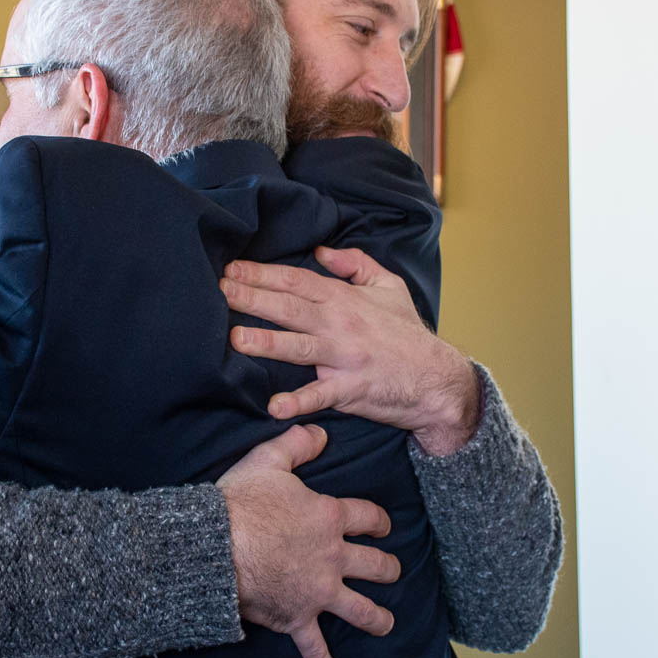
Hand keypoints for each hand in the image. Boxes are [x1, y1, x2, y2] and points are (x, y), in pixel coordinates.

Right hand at [217, 424, 399, 657]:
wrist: (213, 547)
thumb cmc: (240, 502)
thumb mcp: (268, 460)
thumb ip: (298, 443)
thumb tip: (319, 432)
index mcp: (329, 518)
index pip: (369, 518)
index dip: (380, 520)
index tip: (383, 525)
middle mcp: (333, 558)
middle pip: (376, 566)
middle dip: (388, 569)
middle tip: (392, 571)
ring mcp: (318, 592)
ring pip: (360, 610)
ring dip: (377, 618)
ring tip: (386, 623)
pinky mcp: (296, 618)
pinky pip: (315, 648)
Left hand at [220, 247, 479, 455]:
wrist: (437, 378)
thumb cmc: (408, 334)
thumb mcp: (389, 287)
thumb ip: (355, 264)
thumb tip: (320, 251)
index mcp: (345, 299)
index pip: (297, 280)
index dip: (263, 273)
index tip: (232, 269)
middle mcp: (341, 324)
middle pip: (290, 307)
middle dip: (253, 298)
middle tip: (220, 291)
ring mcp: (345, 358)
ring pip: (300, 347)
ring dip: (268, 343)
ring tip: (237, 339)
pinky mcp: (351, 390)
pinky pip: (321, 396)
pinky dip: (299, 403)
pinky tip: (275, 407)